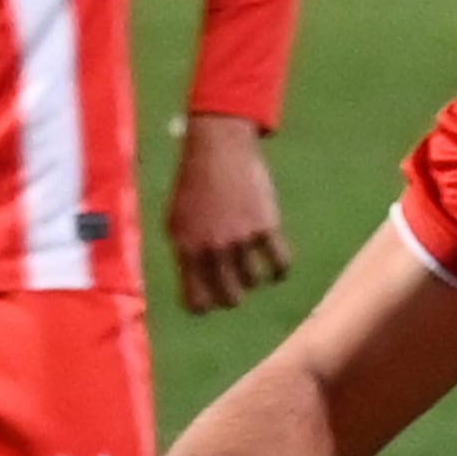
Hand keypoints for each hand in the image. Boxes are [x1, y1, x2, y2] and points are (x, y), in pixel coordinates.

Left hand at [167, 111, 288, 314]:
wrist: (218, 149)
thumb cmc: (193, 184)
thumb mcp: (176, 220)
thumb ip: (185, 252)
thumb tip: (197, 283)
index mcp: (186, 248)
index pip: (196, 300)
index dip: (205, 305)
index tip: (211, 300)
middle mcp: (213, 248)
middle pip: (230, 297)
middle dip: (232, 296)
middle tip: (235, 284)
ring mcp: (241, 239)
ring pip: (254, 282)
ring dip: (254, 277)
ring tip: (254, 266)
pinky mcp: (267, 226)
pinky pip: (280, 264)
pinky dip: (280, 270)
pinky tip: (277, 267)